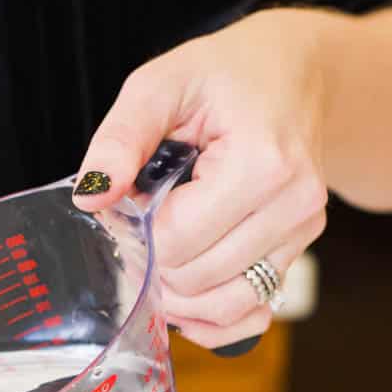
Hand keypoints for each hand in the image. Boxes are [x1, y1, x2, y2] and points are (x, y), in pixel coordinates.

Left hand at [73, 8, 329, 349]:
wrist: (296, 72)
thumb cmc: (228, 73)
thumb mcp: (163, 84)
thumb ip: (121, 139)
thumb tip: (90, 197)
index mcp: (261, 163)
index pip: (177, 239)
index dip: (138, 232)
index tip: (130, 203)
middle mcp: (292, 205)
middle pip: (196, 279)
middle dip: (155, 261)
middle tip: (141, 225)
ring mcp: (301, 233)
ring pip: (223, 307)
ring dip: (178, 296)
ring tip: (160, 254)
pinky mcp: (299, 250)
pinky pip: (251, 313)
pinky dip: (212, 319)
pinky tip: (186, 298)